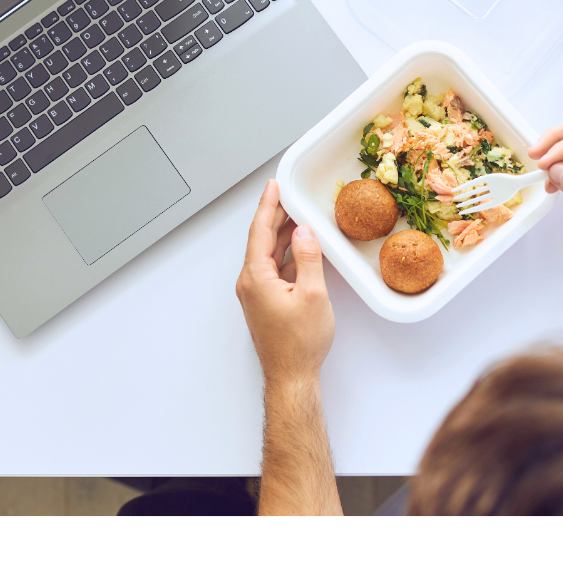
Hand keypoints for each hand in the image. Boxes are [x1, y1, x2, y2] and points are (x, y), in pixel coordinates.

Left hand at [236, 179, 333, 387]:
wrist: (292, 376)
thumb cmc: (300, 343)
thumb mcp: (312, 294)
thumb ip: (308, 258)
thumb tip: (304, 232)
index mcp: (256, 277)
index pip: (260, 231)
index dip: (268, 206)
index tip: (273, 186)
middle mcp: (250, 283)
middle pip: (262, 240)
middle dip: (276, 216)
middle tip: (288, 194)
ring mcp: (256, 293)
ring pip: (269, 254)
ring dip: (283, 235)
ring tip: (299, 216)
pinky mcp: (265, 302)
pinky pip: (274, 269)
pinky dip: (287, 254)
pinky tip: (302, 248)